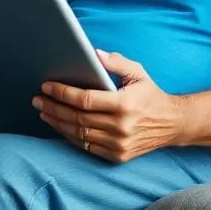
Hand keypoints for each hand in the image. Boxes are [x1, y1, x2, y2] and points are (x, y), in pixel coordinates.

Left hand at [32, 50, 185, 163]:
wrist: (173, 124)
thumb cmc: (151, 95)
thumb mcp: (138, 73)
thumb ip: (116, 62)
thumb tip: (94, 54)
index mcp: (124, 105)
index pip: (85, 100)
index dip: (63, 93)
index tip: (46, 86)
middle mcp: (120, 127)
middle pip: (77, 118)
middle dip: (53, 107)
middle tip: (37, 99)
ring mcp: (118, 144)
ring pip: (79, 134)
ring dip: (57, 122)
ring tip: (43, 111)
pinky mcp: (117, 156)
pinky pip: (87, 146)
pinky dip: (70, 136)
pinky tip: (59, 125)